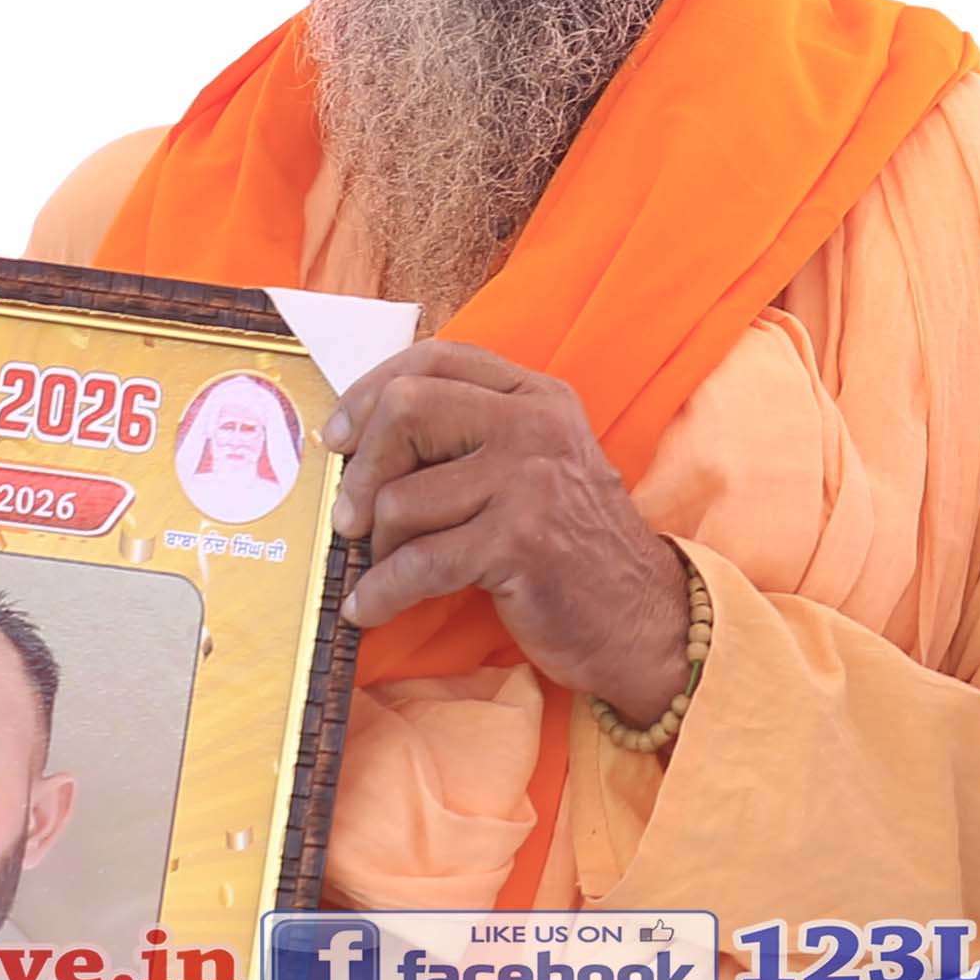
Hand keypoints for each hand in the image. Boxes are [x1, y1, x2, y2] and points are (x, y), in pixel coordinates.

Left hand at [327, 339, 694, 712]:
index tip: (338, 436)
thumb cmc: (571, 548)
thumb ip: (473, 435)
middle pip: (406, 410)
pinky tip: (370, 608)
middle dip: (360, 470)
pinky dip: (381, 592)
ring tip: (386, 572)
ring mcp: (530, 482)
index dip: (369, 392)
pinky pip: (417, 564)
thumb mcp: (536, 466)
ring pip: (402, 498)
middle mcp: (535, 426)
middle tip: (349, 518)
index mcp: (537, 397)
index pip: (435, 360)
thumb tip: (360, 440)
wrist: (641, 619)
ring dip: (378, 548)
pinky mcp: (520, 543)